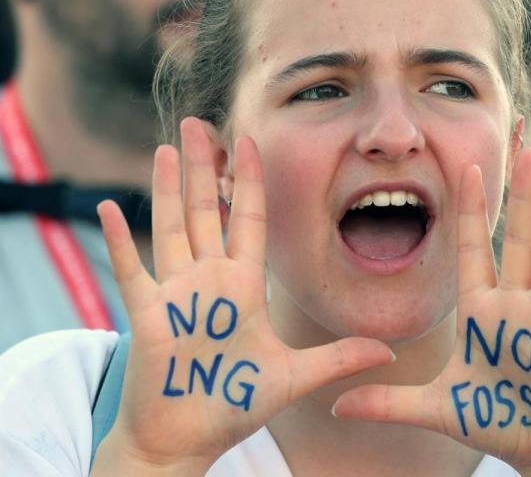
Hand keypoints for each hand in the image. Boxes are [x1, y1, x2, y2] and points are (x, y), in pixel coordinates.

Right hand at [92, 118, 393, 474]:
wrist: (186, 441)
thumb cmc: (234, 406)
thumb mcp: (294, 376)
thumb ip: (338, 358)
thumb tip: (390, 353)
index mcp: (243, 286)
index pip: (249, 220)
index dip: (250, 181)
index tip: (247, 141)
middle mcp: (208, 281)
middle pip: (206, 211)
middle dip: (204, 167)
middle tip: (197, 122)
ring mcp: (174, 294)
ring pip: (170, 228)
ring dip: (168, 188)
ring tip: (167, 147)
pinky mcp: (146, 316)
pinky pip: (130, 271)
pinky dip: (117, 241)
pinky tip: (108, 207)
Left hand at [332, 148, 530, 476]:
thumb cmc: (495, 421)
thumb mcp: (434, 408)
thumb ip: (388, 402)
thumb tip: (334, 408)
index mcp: (481, 313)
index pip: (473, 251)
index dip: (470, 211)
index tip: (468, 170)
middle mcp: (515, 308)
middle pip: (517, 243)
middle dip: (520, 198)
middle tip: (527, 151)